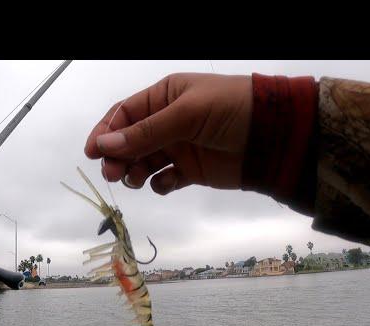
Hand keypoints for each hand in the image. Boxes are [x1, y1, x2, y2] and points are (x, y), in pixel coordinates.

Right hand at [84, 73, 252, 194]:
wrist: (277, 137)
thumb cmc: (232, 110)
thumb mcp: (186, 115)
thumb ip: (145, 132)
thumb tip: (104, 145)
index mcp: (165, 96)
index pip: (125, 113)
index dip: (106, 132)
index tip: (92, 153)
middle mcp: (168, 121)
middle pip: (130, 140)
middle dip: (118, 157)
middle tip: (113, 174)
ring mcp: (180, 146)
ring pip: (144, 161)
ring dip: (135, 172)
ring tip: (136, 180)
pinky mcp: (192, 170)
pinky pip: (165, 179)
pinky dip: (160, 184)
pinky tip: (166, 183)